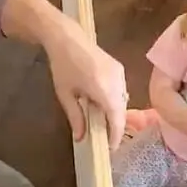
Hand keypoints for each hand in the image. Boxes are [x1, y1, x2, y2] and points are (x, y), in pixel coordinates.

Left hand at [43, 15, 127, 149]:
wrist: (67, 38)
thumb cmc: (63, 66)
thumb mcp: (65, 94)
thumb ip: (75, 117)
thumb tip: (81, 138)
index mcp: (103, 90)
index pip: (117, 119)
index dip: (116, 136)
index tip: (111, 148)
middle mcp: (117, 82)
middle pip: (121, 111)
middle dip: (115, 126)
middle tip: (104, 138)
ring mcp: (120, 73)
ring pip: (123, 101)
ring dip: (114, 112)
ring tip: (101, 120)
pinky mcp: (119, 68)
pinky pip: (121, 90)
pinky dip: (114, 100)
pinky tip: (101, 102)